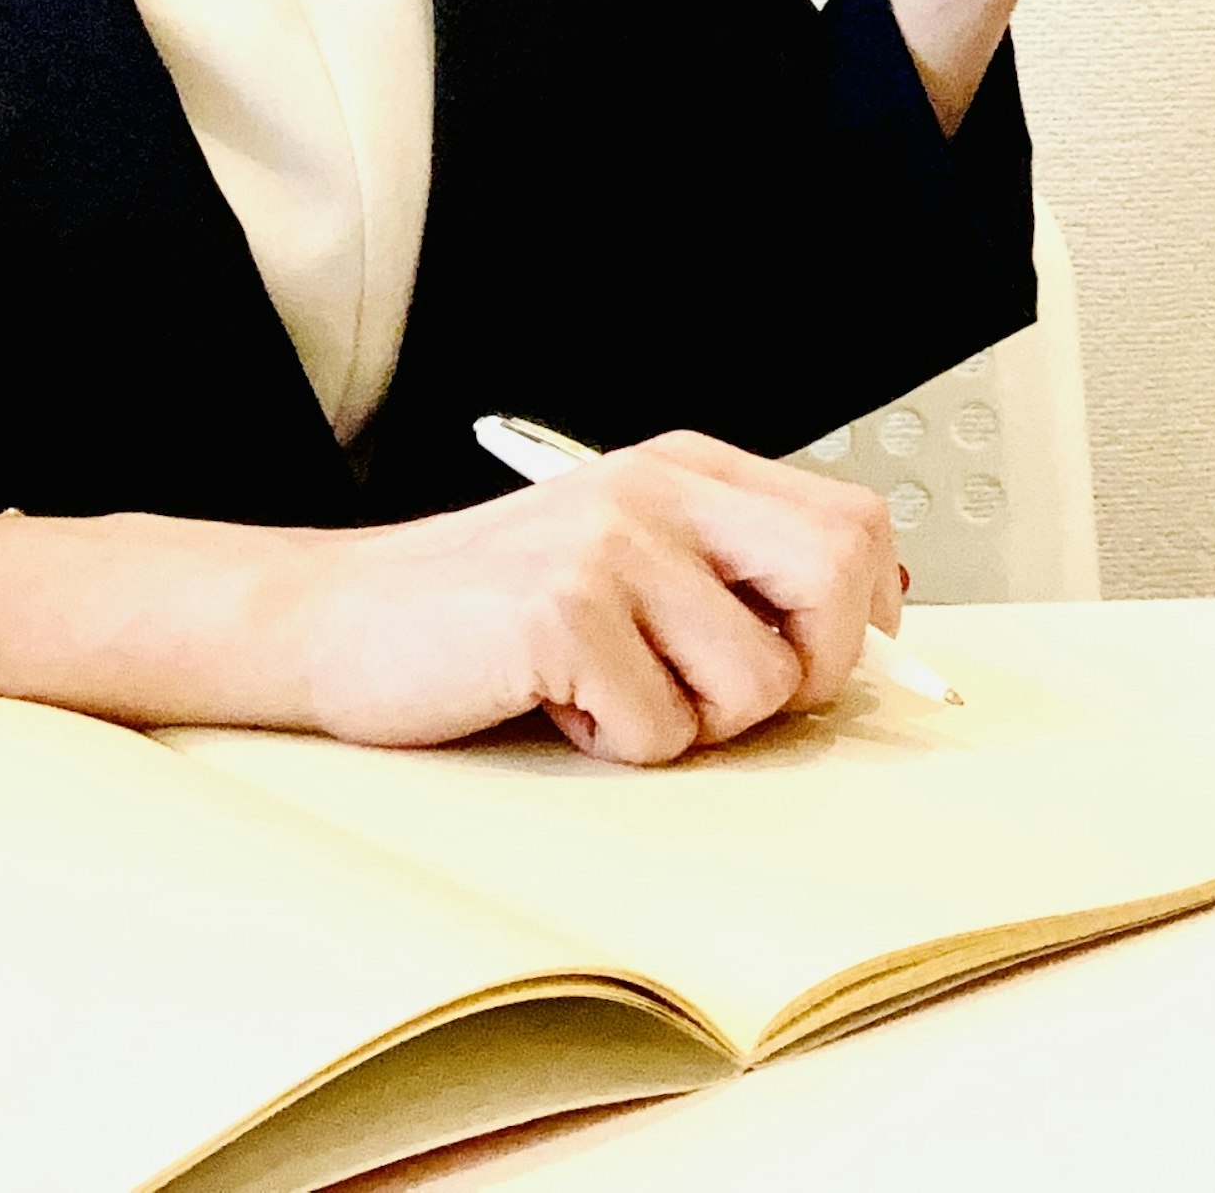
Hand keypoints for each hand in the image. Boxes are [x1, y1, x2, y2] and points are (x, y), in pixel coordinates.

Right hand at [265, 432, 901, 764]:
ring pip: (757, 682)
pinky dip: (615, 745)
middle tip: (727, 698)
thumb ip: (731, 575)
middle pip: (838, 577)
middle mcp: (660, 488)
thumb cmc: (488, 610)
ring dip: (692, 724)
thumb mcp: (629, 558)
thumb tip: (876, 632)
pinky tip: (556, 703)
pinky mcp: (564, 614)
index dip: (866, 615)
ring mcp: (612, 545)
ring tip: (611, 692)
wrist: (338, 619)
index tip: (820, 664)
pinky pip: (662, 730)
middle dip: (813, 670)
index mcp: (688, 468)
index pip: (855, 523)